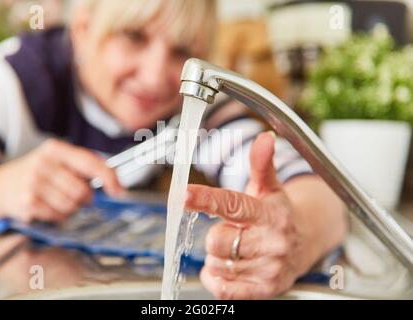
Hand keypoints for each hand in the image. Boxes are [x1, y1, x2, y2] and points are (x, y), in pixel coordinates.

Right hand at [0, 139, 122, 222]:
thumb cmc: (36, 174)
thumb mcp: (57, 160)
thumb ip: (83, 166)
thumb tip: (114, 180)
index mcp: (56, 149)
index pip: (91, 163)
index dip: (109, 178)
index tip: (119, 190)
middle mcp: (44, 163)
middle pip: (83, 190)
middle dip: (85, 198)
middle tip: (77, 196)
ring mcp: (34, 183)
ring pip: (72, 205)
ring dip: (71, 208)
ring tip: (58, 200)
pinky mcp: (28, 202)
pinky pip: (58, 216)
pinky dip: (58, 216)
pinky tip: (47, 207)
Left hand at [185, 132, 313, 299]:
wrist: (307, 244)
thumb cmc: (279, 214)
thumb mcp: (269, 188)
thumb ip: (261, 164)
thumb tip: (264, 138)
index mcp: (269, 214)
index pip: (232, 205)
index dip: (206, 199)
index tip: (184, 194)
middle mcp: (271, 242)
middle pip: (217, 240)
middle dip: (217, 235)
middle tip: (232, 231)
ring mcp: (269, 269)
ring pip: (216, 263)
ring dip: (218, 256)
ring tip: (238, 249)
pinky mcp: (263, 290)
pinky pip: (222, 288)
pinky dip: (216, 277)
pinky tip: (230, 266)